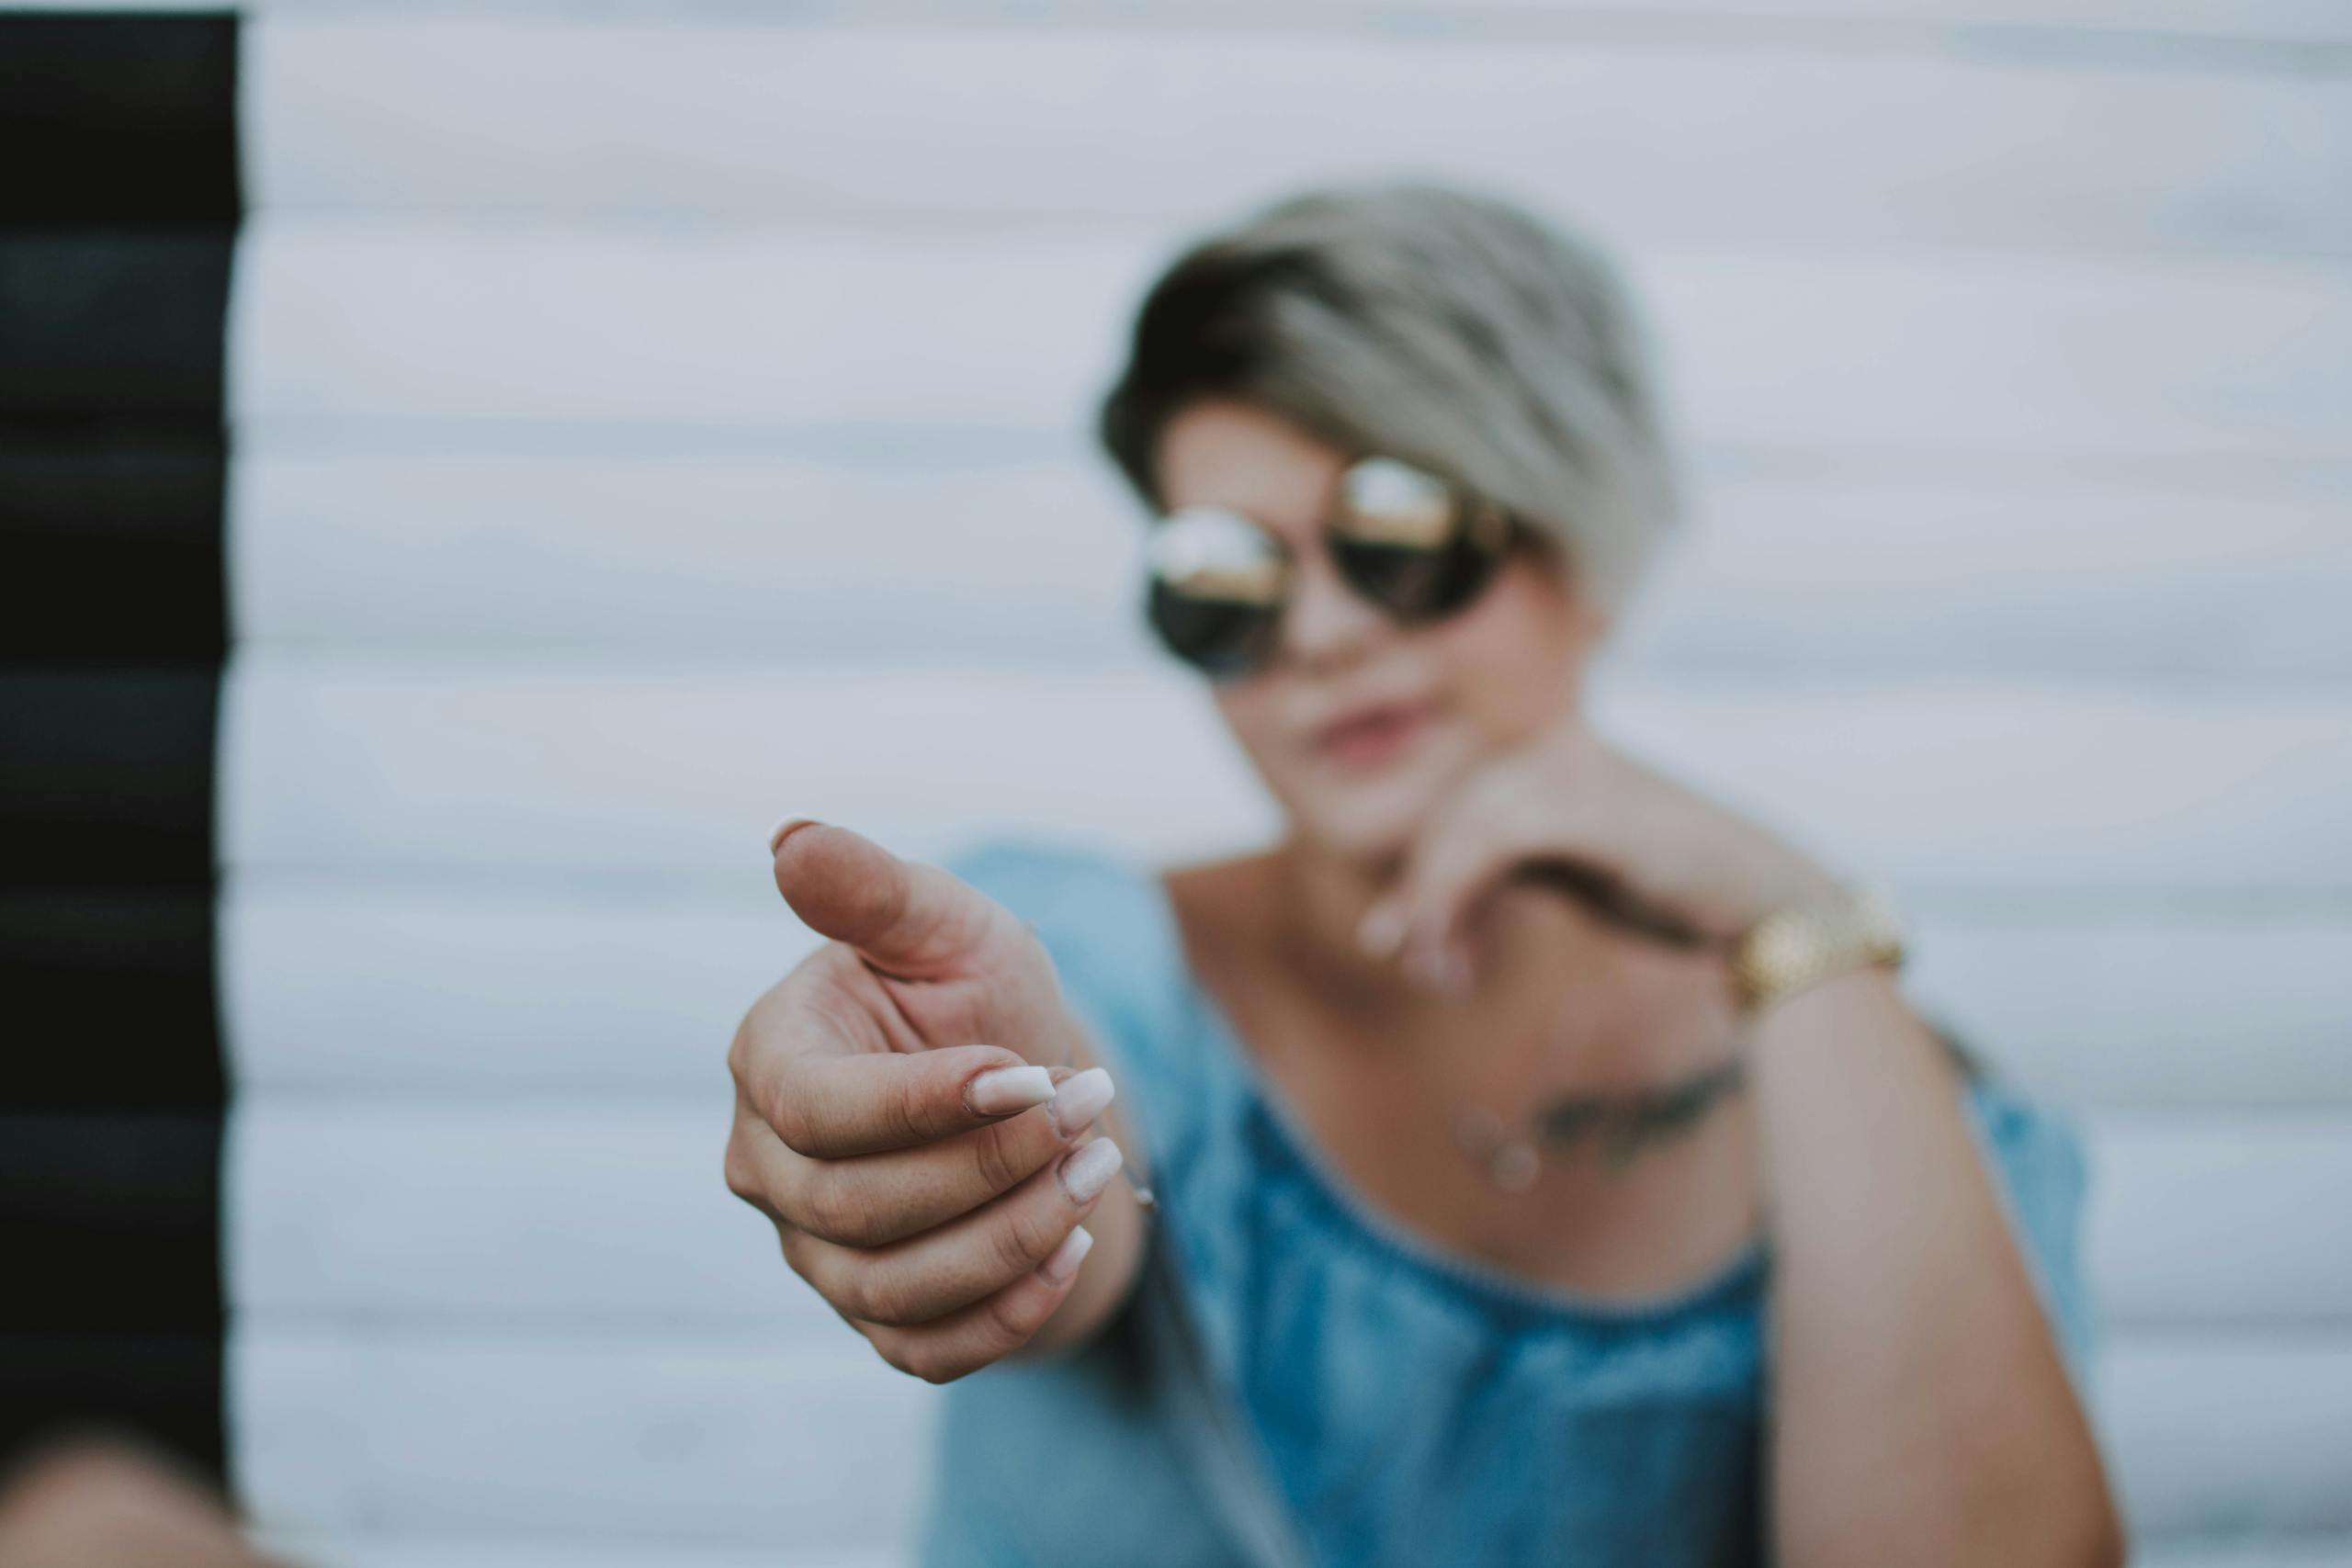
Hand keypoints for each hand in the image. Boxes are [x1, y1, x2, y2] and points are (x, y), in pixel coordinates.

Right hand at [724, 821, 1127, 1382]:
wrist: (1022, 1081)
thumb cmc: (971, 988)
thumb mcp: (944, 924)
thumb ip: (874, 889)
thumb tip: (791, 841)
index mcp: (770, 1059)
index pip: (819, 1112)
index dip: (927, 1104)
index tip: (1031, 1071)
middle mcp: (767, 1166)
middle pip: (858, 1209)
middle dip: (991, 1165)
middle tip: (1090, 1105)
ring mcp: (813, 1252)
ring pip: (895, 1288)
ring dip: (1013, 1235)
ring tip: (1096, 1166)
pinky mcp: (873, 1315)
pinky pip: (927, 1351)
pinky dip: (1009, 1311)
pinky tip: (1076, 1243)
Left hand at [1359, 721, 1835, 990]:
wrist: (1772, 907)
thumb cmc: (1680, 892)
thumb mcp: (1579, 871)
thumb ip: (1517, 865)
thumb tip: (1426, 902)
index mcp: (1559, 752)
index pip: (1465, 804)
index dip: (1427, 871)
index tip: (1406, 940)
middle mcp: (1560, 745)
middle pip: (1453, 817)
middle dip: (1424, 894)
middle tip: (1417, 966)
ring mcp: (1572, 767)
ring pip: (1461, 832)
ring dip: (1434, 907)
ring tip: (1441, 974)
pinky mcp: (1583, 804)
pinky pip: (1487, 847)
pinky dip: (1455, 901)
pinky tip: (1457, 956)